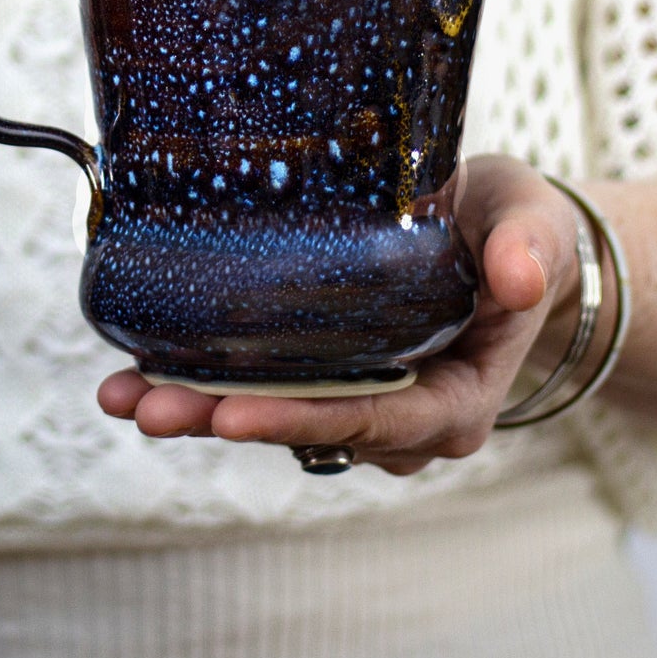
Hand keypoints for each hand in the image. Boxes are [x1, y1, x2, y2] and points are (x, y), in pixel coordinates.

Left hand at [96, 154, 581, 474]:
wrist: (502, 235)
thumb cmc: (517, 231)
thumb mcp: (535, 227)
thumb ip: (531, 250)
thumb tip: (520, 276)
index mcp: (455, 402)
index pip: (374, 422)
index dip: (301, 420)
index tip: (231, 415)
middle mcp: (402, 420)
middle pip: (305, 430)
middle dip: (223, 420)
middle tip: (149, 409)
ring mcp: (359, 403)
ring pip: (273, 415)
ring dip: (196, 407)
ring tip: (121, 396)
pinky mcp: (324, 377)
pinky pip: (262, 389)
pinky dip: (202, 380)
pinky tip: (134, 372)